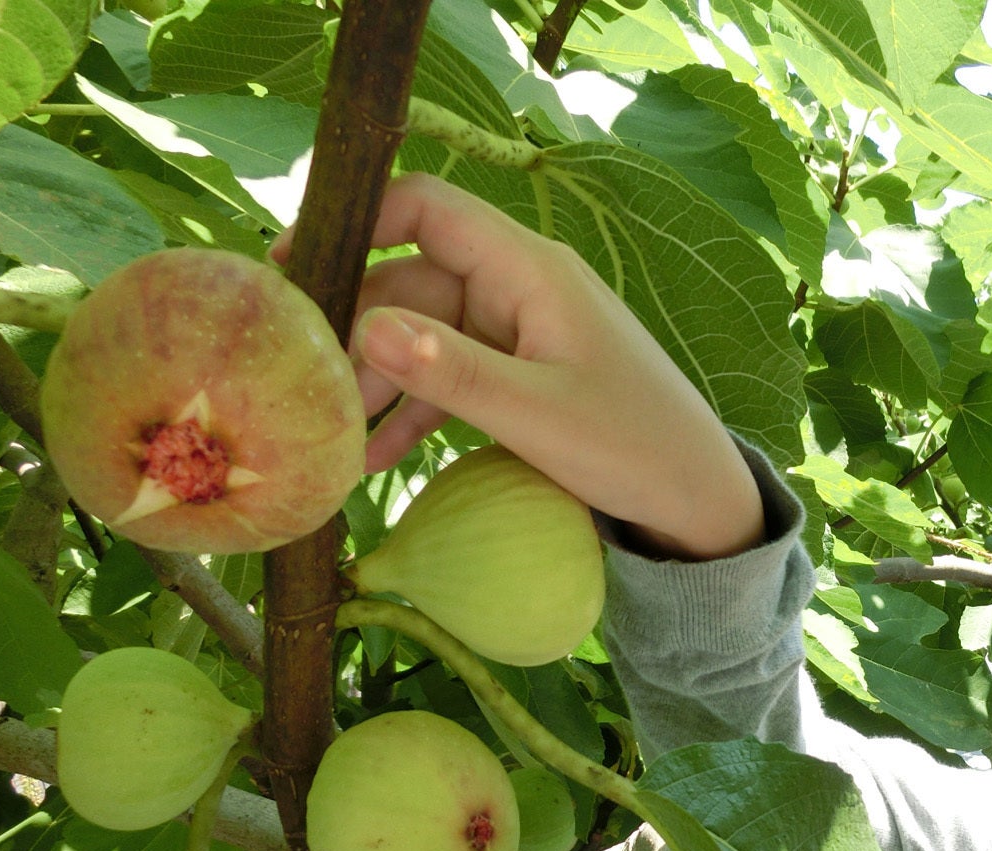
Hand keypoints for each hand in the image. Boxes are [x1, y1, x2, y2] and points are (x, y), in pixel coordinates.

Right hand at [273, 173, 763, 559]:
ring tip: (332, 436)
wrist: (699, 500)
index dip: (357, 223)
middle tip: (297, 380)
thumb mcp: (538, 414)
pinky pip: (451, 379)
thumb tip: (366, 328)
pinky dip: (414, 411)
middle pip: (411, 281)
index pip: (426, 209)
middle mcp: (519, 288)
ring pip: (424, 337)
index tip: (292, 265)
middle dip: (354, 329)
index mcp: (529, 270)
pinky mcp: (522, 377)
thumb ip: (452, 373)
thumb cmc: (634, 447)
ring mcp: (520, 333)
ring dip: (377, 382)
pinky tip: (373, 457)